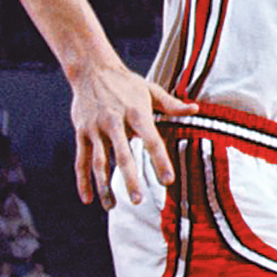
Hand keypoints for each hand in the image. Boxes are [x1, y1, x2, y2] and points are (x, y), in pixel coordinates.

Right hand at [69, 64, 196, 207]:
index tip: (168, 180)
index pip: (152, 140)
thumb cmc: (126, 82)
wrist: (91, 69)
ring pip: (98, 162)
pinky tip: (88, 199)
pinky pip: (81, 160)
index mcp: (137, 113)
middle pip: (123, 156)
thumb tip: (195, 109)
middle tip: (138, 200)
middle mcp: (114, 122)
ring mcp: (95, 129)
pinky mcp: (81, 132)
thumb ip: (172, 104)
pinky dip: (82, 180)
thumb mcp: (150, 90)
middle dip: (129, 179)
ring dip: (104, 186)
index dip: (160, 161)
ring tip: (112, 207)